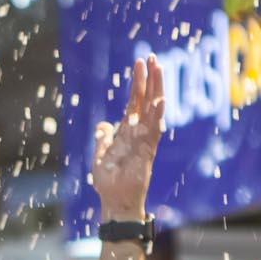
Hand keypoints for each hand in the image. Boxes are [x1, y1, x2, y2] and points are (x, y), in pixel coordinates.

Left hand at [90, 55, 164, 221]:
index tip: (140, 63)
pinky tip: (160, 99)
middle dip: (149, 78)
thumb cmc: (109, 183)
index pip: (135, 102)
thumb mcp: (100, 157)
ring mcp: (145, 140)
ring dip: (156, 89)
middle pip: (146, 100)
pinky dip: (157, 115)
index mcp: (127, 132)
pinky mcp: (147, 151)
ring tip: (159, 68)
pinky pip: (154, 130)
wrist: (115, 202)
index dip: (137, 83)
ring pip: (153, 109)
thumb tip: (102, 126)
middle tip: (152, 57)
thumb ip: (102, 139)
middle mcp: (139, 133)